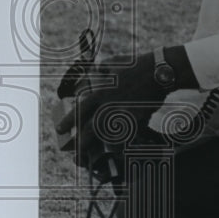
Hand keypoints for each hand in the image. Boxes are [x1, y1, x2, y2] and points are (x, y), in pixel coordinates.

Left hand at [55, 52, 166, 168]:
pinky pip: (126, 137)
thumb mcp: (112, 62)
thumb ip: (101, 69)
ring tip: (95, 154)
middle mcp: (107, 106)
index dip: (68, 121)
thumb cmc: (135, 66)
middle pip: (90, 128)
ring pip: (106, 136)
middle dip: (80, 142)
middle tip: (75, 150)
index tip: (60, 129)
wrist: (158, 72)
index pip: (79, 110)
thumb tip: (95, 70)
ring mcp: (121, 114)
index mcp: (99, 93)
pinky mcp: (135, 120)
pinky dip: (121, 144)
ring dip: (99, 145)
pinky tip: (118, 151)